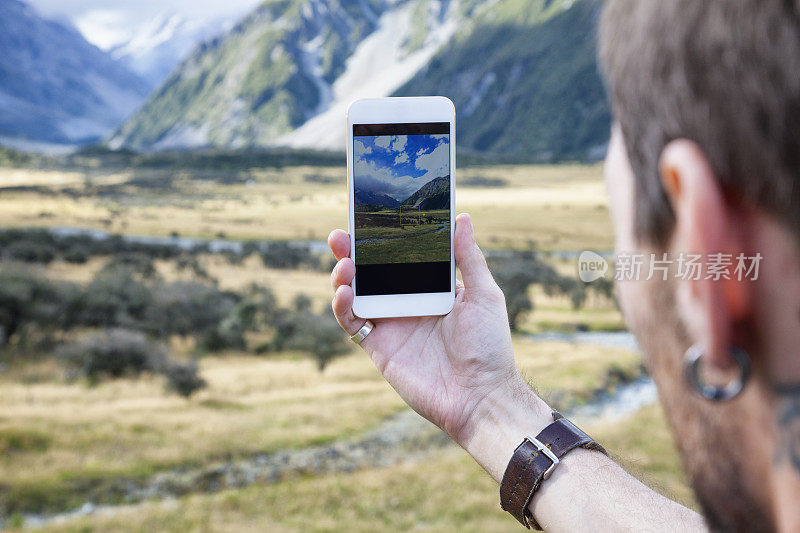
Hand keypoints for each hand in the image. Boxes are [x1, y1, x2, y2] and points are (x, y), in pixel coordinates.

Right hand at [328, 213, 543, 450]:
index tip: (369, 219)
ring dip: (343, 275)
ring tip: (345, 263)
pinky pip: (353, 322)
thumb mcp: (484, 295)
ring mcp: (391, 324)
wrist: (480, 396)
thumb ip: (469, 258)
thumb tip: (462, 219)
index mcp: (431, 288)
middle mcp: (408, 303)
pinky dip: (343, 306)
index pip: (400, 257)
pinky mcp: (379, 347)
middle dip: (352, 251)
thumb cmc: (490, 347)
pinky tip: (345, 291)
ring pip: (355, 293)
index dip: (382, 239)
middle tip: (339, 235)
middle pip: (372, 272)